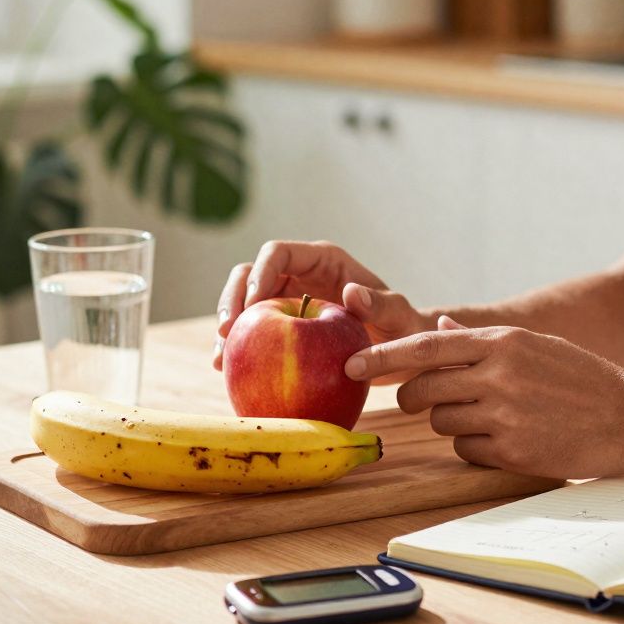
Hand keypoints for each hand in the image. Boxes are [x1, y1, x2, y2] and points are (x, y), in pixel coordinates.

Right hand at [213, 240, 432, 380]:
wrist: (399, 350)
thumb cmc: (403, 327)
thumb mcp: (398, 316)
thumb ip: (381, 303)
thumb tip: (351, 291)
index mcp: (323, 261)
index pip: (279, 253)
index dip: (260, 273)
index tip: (253, 304)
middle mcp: (299, 276)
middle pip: (249, 275)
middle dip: (232, 300)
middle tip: (226, 333)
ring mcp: (286, 301)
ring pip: (244, 305)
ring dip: (228, 327)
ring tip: (220, 358)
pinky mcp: (281, 328)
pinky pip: (252, 334)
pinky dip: (238, 349)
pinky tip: (226, 371)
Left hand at [345, 317, 623, 478]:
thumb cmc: (581, 378)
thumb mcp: (536, 346)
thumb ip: (485, 340)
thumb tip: (443, 329)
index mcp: (502, 342)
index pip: (425, 347)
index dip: (382, 356)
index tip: (352, 364)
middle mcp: (499, 375)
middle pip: (423, 389)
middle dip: (415, 398)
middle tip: (426, 401)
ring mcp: (505, 415)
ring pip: (442, 422)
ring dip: (452, 423)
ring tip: (490, 417)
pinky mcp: (512, 451)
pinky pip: (466, 451)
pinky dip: (475, 448)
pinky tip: (507, 439)